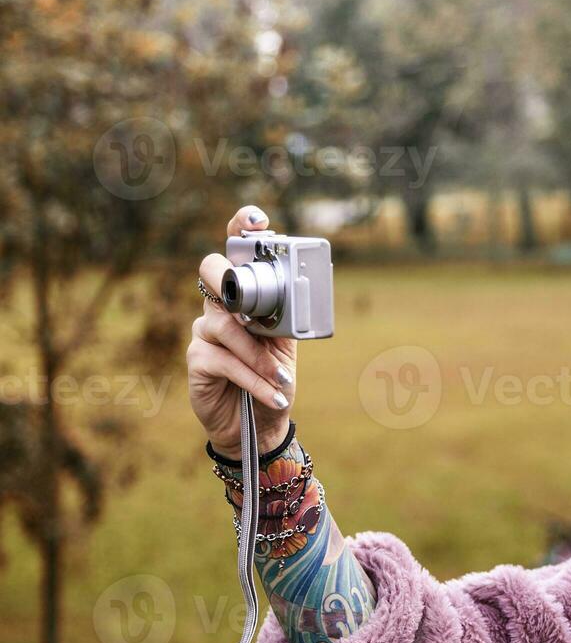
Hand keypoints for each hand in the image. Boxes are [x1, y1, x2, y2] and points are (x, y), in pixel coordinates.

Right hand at [188, 205, 295, 458]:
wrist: (260, 423)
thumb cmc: (272, 378)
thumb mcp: (286, 344)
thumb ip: (286, 317)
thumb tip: (300, 293)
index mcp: (244, 299)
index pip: (235, 254)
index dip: (240, 230)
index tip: (256, 220)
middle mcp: (219, 308)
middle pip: (210, 272)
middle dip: (231, 279)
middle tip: (252, 303)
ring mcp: (204, 332)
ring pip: (226, 327)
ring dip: (259, 357)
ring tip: (282, 378)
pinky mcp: (197, 360)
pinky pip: (225, 361)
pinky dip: (254, 379)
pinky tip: (273, 393)